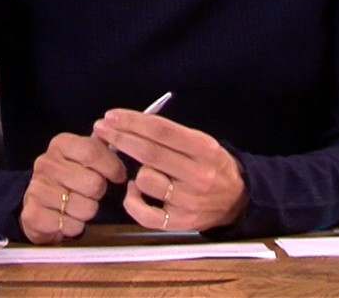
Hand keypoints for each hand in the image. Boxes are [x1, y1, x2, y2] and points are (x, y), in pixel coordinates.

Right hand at [19, 132, 126, 243]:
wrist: (37, 204)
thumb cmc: (67, 178)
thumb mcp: (82, 157)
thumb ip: (99, 145)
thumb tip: (113, 130)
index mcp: (60, 145)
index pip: (92, 152)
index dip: (112, 167)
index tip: (119, 176)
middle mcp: (45, 164)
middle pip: (93, 182)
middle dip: (99, 193)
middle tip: (92, 193)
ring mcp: (36, 189)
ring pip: (84, 207)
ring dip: (88, 211)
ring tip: (79, 206)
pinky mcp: (33, 214)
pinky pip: (70, 225)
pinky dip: (75, 226)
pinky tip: (67, 218)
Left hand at [92, 109, 243, 231]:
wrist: (238, 199)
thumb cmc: (211, 165)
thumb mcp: (201, 143)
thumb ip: (169, 135)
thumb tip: (128, 124)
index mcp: (204, 149)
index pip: (162, 131)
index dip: (133, 121)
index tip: (111, 116)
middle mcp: (198, 175)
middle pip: (149, 153)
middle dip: (120, 138)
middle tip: (100, 129)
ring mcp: (189, 201)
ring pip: (146, 181)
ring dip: (134, 172)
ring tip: (138, 169)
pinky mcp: (180, 223)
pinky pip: (145, 214)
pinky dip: (132, 202)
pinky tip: (134, 191)